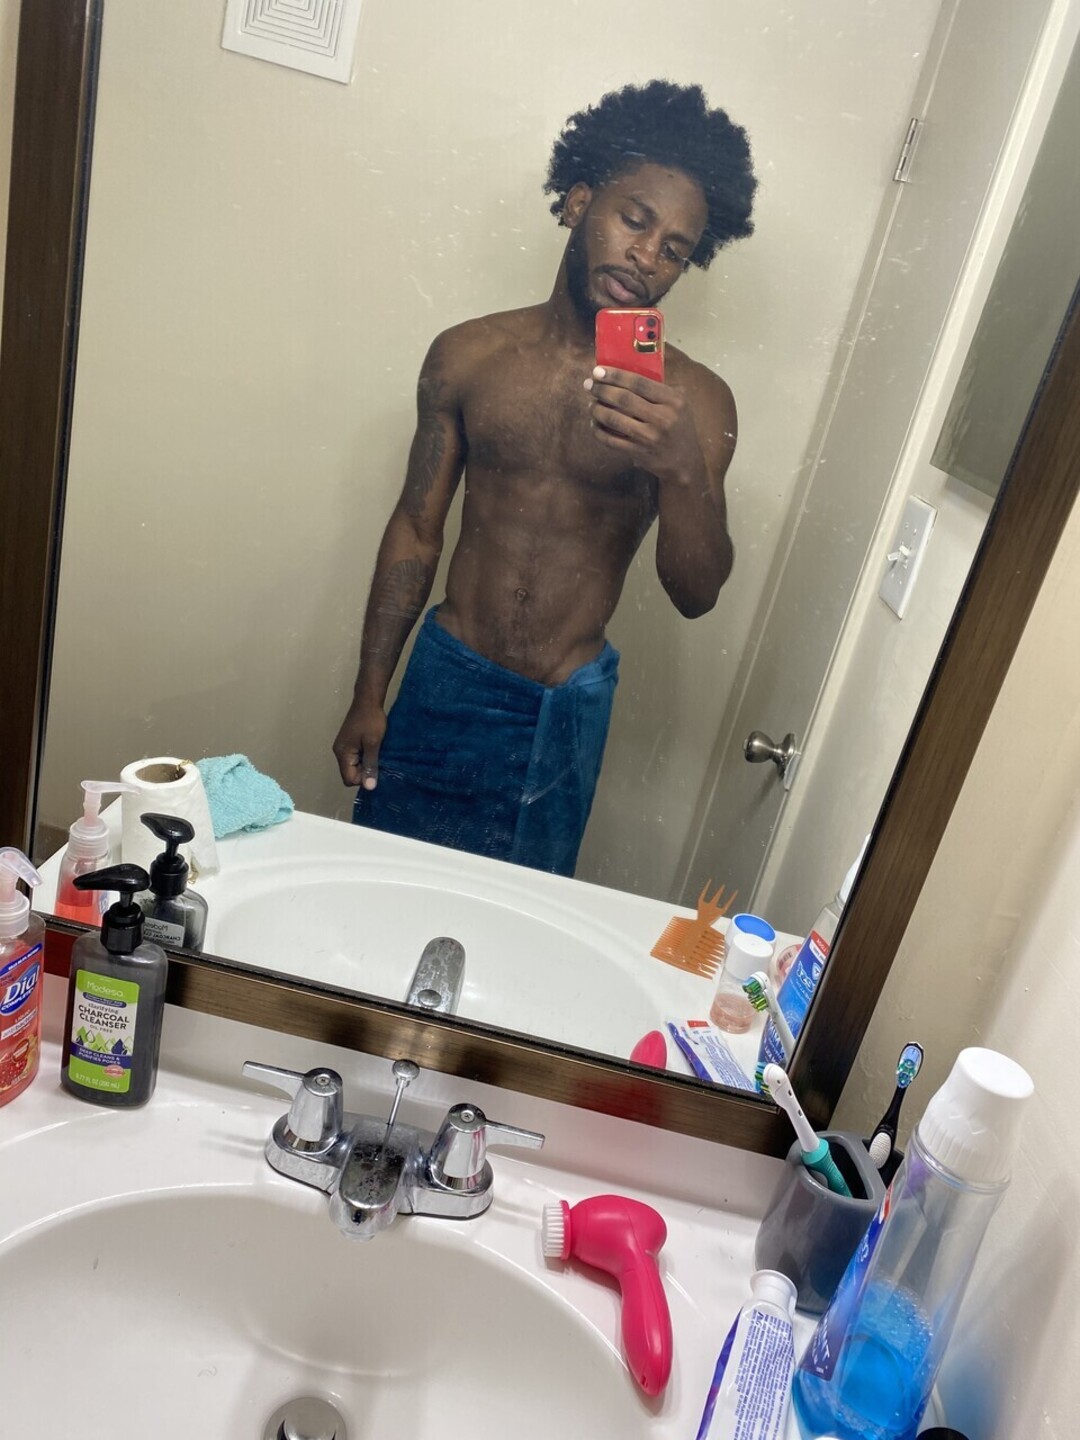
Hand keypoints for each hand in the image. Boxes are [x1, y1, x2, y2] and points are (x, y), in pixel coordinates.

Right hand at [333, 698, 386, 788]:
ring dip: (365, 764)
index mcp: (342, 754)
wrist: (368, 700)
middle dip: (364, 772)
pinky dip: (364, 757)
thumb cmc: (371, 721)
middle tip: (379, 762)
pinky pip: (355, 757)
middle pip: (350, 773)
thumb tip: (369, 787)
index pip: (349, 779)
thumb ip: (370, 765)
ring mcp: (343, 746)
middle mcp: (339, 752)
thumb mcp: (373, 744)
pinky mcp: (348, 742)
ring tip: (377, 755)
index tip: (376, 769)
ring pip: (353, 765)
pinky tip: (374, 750)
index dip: (363, 779)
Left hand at [585, 366, 702, 483]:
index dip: (615, 375)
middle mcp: (662, 418)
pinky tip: (595, 424)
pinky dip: (598, 431)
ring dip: (597, 409)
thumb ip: (660, 388)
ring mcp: (649, 437)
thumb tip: (627, 372)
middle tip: (589, 385)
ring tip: (591, 404)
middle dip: (601, 390)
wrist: (685, 461)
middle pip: (623, 399)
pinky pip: (611, 440)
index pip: (639, 383)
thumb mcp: (679, 403)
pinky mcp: (638, 453)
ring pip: (614, 419)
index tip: (598, 370)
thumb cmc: (679, 426)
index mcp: (672, 400)